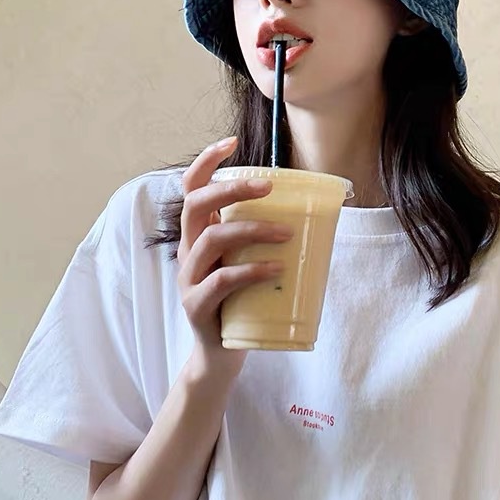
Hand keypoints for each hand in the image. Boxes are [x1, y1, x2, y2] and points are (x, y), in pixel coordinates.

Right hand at [176, 137, 290, 374]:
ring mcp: (189, 279)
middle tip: (267, 187)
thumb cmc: (239, 302)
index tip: (232, 142)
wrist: (220, 356)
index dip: (206, 162)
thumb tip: (311, 214)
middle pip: (196, 205)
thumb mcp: (246, 262)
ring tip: (286, 233)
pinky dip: (252, 271)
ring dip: (253, 230)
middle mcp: (188, 251)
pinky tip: (277, 269)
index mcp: (199, 235)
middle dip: (232, 189)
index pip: (192, 188)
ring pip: (212, 239)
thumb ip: (262, 238)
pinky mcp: (197, 307)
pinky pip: (222, 281)